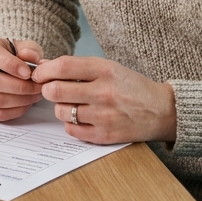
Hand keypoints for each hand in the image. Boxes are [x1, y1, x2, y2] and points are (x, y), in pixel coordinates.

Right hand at [0, 37, 43, 121]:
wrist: (12, 67)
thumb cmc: (17, 56)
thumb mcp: (27, 47)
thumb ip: (30, 50)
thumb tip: (29, 57)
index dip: (10, 64)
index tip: (27, 72)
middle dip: (19, 86)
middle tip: (37, 86)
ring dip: (21, 100)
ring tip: (35, 94)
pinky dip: (16, 110)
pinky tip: (27, 103)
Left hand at [31, 56, 175, 144]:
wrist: (161, 110)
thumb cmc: (132, 86)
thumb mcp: (109, 68)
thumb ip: (78, 67)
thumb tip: (45, 65)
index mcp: (105, 70)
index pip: (63, 66)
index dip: (45, 70)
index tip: (39, 74)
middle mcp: (104, 92)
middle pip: (56, 90)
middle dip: (48, 89)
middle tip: (52, 89)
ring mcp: (104, 116)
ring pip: (61, 112)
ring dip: (60, 107)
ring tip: (72, 104)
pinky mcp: (105, 135)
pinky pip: (71, 130)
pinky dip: (70, 123)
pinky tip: (81, 117)